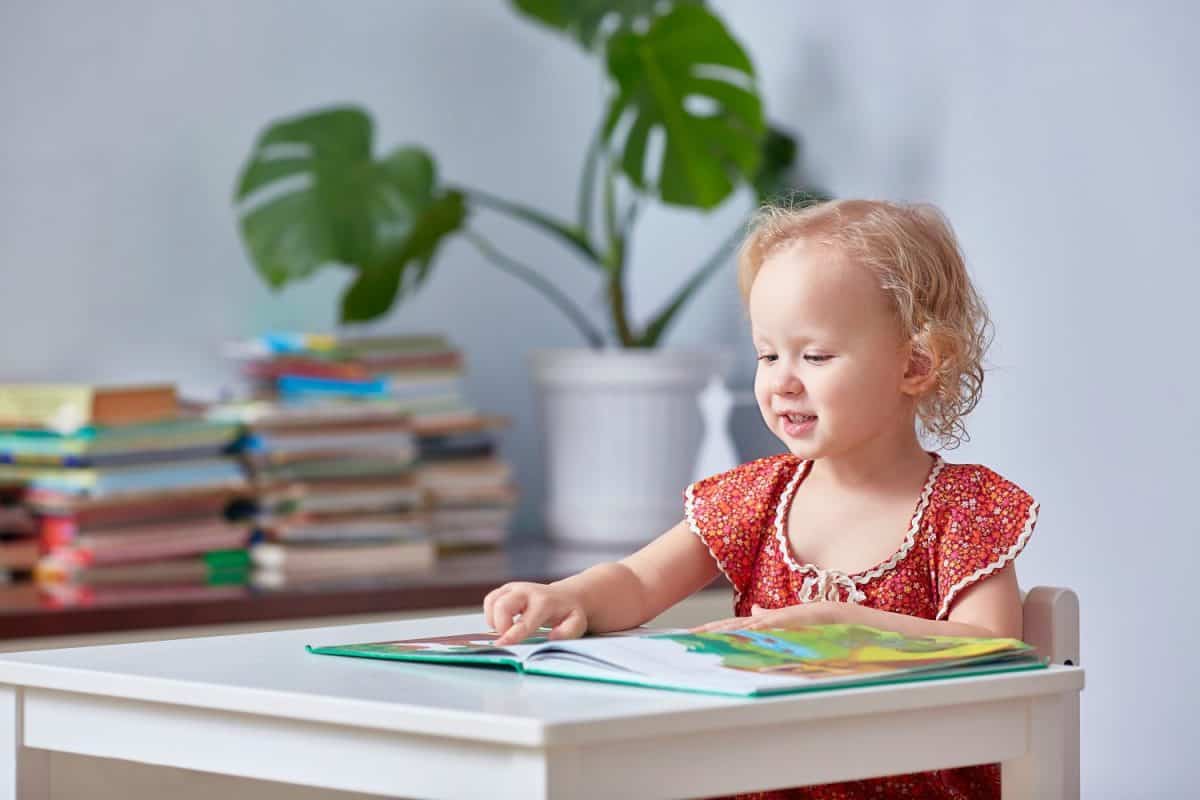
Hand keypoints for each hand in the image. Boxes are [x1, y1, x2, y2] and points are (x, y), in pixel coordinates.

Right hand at [483, 582, 588, 645]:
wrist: (566, 596)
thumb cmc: (569, 613)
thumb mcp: (576, 623)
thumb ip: (567, 632)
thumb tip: (552, 637)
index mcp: (544, 603)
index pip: (525, 621)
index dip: (512, 634)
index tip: (501, 644)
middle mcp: (526, 591)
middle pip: (502, 606)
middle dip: (500, 626)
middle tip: (508, 638)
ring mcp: (514, 588)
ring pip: (492, 602)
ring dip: (494, 620)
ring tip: (508, 629)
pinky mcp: (506, 589)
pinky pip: (489, 600)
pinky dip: (491, 615)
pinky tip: (504, 622)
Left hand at [691, 601, 838, 632]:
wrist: (837, 616)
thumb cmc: (813, 622)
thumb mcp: (785, 622)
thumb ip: (769, 616)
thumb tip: (754, 610)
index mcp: (761, 622)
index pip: (730, 626)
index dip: (710, 630)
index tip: (691, 635)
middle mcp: (763, 621)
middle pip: (728, 626)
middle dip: (706, 631)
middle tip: (685, 637)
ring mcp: (773, 622)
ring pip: (740, 627)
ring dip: (720, 633)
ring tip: (699, 638)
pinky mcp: (785, 624)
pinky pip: (764, 632)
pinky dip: (750, 636)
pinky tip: (737, 641)